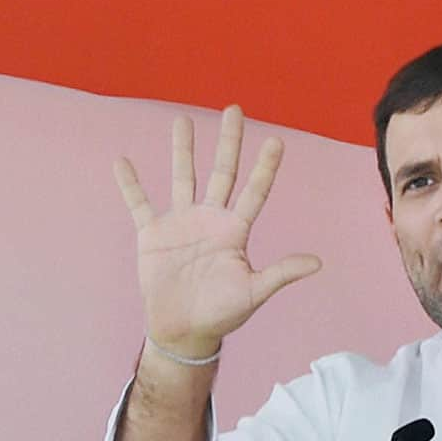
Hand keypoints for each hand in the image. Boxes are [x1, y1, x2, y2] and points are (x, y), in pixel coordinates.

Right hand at [115, 105, 320, 357]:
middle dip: (228, 142)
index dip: (265, 167)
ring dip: (181, 150)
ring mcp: (181, 224)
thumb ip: (282, 273)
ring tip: (182, 121)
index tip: (276, 140)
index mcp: (236, 231)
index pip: (254, 191)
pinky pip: (140, 203)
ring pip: (182, 178)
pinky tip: (123, 161)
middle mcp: (210, 220)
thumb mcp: (255, 292)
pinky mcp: (152, 234)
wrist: (185, 331)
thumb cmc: (223, 313)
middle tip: (234, 109)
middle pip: (221, 172)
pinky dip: (130, 184)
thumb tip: (318, 263)